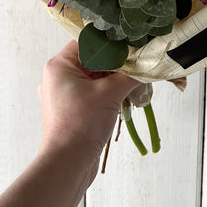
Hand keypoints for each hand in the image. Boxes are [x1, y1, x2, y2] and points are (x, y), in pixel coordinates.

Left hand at [38, 41, 139, 175]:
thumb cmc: (81, 124)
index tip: (131, 43)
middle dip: (116, 64)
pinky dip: (109, 94)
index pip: (87, 42)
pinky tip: (126, 98)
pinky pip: (93, 93)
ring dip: (114, 80)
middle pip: (92, 60)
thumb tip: (147, 64)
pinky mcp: (72, 110)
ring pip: (94, 78)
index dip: (110, 42)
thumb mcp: (110, 93)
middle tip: (137, 64)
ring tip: (134, 82)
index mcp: (59, 66)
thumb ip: (130, 75)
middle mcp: (58, 77)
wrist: (68, 165)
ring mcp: (65, 95)